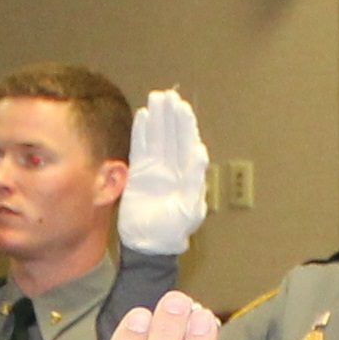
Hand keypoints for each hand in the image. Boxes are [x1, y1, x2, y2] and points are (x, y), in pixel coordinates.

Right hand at [117, 87, 210, 256]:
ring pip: (156, 138)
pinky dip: (141, 133)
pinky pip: (139, 149)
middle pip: (171, 135)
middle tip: (167, 94)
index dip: (185, 124)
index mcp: (188, 173)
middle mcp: (172, 168)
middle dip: (170, 115)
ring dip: (156, 118)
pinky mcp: (138, 174)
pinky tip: (143, 116)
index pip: (187, 142)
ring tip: (155, 98)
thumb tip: (200, 151)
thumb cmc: (175, 229)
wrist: (150, 244)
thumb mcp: (189, 207)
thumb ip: (194, 178)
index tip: (182, 106)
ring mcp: (155, 170)